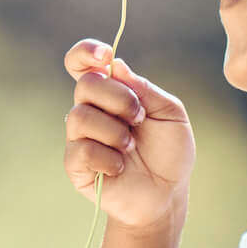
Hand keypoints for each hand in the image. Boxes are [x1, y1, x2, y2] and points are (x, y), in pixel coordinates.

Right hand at [61, 39, 194, 232]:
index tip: (104, 56)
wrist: (166, 195)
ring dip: (114, 132)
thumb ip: (145, 89)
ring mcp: (80, 137)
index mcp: (112, 93)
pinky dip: (108, 158)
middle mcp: (91, 110)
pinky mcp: (75, 165)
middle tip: (139, 118)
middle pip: (86, 85)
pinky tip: (119, 167)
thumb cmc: (169, 153)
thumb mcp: (170, 113)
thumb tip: (116, 66)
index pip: (82, 63)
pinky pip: (82, 150)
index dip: (85, 53)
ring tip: (130, 148)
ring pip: (80, 117)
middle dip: (118, 99)